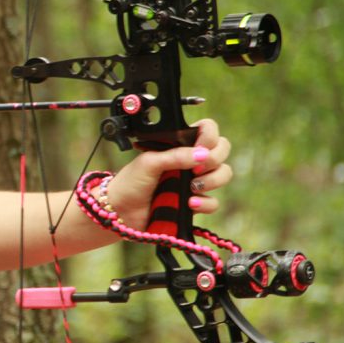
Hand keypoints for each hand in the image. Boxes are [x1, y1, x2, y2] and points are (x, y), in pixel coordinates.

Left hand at [107, 119, 232, 227]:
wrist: (120, 212)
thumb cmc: (130, 183)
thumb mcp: (149, 162)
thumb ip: (175, 156)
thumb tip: (202, 154)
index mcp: (178, 145)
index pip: (207, 130)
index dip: (209, 136)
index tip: (199, 148)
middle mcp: (189, 161)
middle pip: (221, 151)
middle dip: (215, 158)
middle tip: (198, 168)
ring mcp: (193, 182)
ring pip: (223, 175)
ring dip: (212, 180)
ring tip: (192, 187)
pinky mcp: (193, 203)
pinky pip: (213, 202)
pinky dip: (205, 203)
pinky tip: (189, 203)